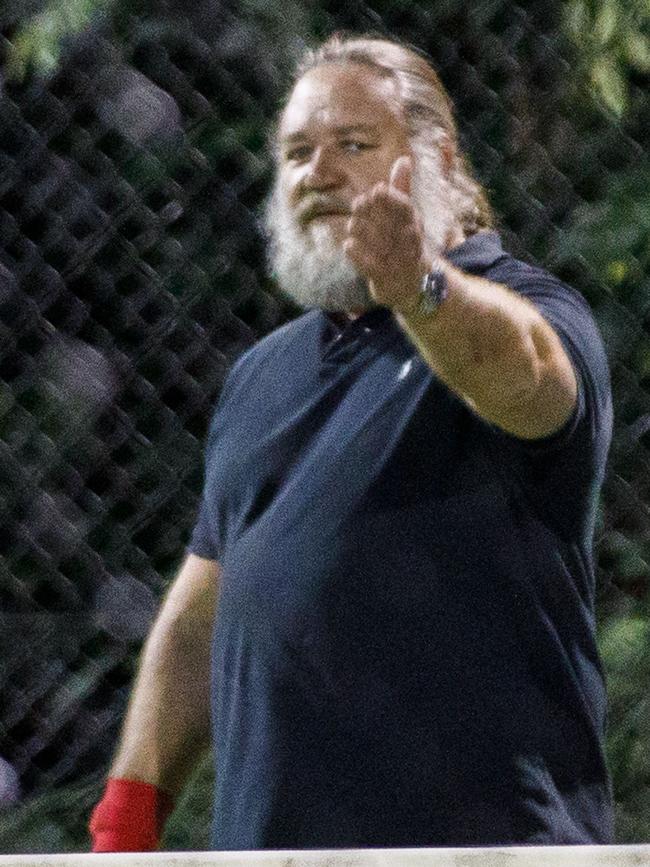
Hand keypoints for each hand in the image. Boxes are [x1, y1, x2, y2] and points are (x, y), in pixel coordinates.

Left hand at [343, 156, 430, 311]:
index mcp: (414, 225)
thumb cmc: (405, 243)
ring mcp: (396, 261)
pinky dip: (356, 254)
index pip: (405, 209)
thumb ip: (402, 189)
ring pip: (375, 242)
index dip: (389, 198)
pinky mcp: (383, 277)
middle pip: (388, 223)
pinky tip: (347, 245)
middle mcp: (407, 242)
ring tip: (353, 225)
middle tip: (357, 206)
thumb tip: (403, 159)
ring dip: (360, 230)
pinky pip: (368, 264)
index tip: (375, 190)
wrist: (412, 284)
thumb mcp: (407, 216)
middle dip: (369, 212)